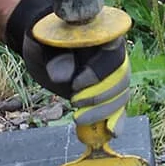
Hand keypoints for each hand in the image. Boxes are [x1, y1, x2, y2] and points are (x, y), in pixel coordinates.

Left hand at [5, 0, 130, 127]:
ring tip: (79, 118)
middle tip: (74, 103)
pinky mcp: (108, 90)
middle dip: (99, 96)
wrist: (44, 46)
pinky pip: (119, 105)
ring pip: (121, 95)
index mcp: (103, 33)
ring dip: (104, 111)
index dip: (98, 73)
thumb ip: (52, 54)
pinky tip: (113, 132)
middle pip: (121, 78)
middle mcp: (115, 53)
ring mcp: (114, 73)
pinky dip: (117, 119)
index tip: (75, 85)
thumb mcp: (43, 41)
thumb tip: (61, 76)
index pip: (112, 55)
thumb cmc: (46, 38)